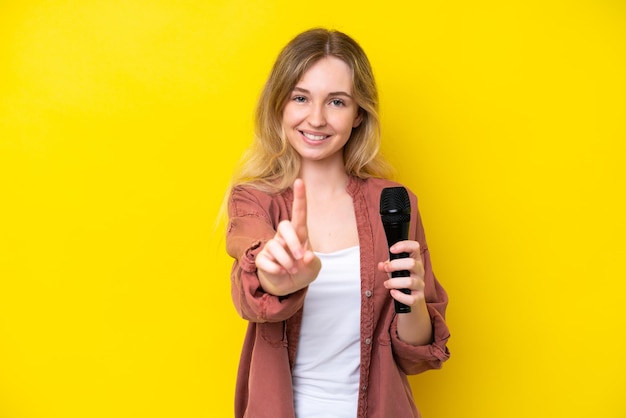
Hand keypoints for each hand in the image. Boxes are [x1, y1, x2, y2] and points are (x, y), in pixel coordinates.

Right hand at [255, 179, 320, 295]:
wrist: (287, 285)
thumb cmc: (302, 270)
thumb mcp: (313, 269)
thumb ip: (312, 262)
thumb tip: (307, 256)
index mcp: (299, 234)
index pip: (299, 213)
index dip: (300, 197)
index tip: (300, 181)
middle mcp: (284, 236)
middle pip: (285, 226)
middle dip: (293, 243)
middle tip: (300, 257)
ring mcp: (271, 246)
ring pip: (275, 246)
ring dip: (286, 261)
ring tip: (291, 270)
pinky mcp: (261, 257)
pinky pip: (265, 260)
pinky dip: (275, 269)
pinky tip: (280, 273)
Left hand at [378, 240, 425, 307]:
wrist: (412, 298)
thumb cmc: (403, 279)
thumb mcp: (394, 269)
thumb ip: (387, 266)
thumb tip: (381, 265)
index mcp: (415, 260)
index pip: (415, 247)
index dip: (404, 245)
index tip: (392, 250)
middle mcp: (420, 271)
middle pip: (412, 263)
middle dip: (395, 265)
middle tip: (386, 269)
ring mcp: (420, 285)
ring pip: (410, 282)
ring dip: (394, 282)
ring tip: (386, 284)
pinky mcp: (418, 298)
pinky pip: (411, 299)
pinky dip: (400, 296)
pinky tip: (393, 293)